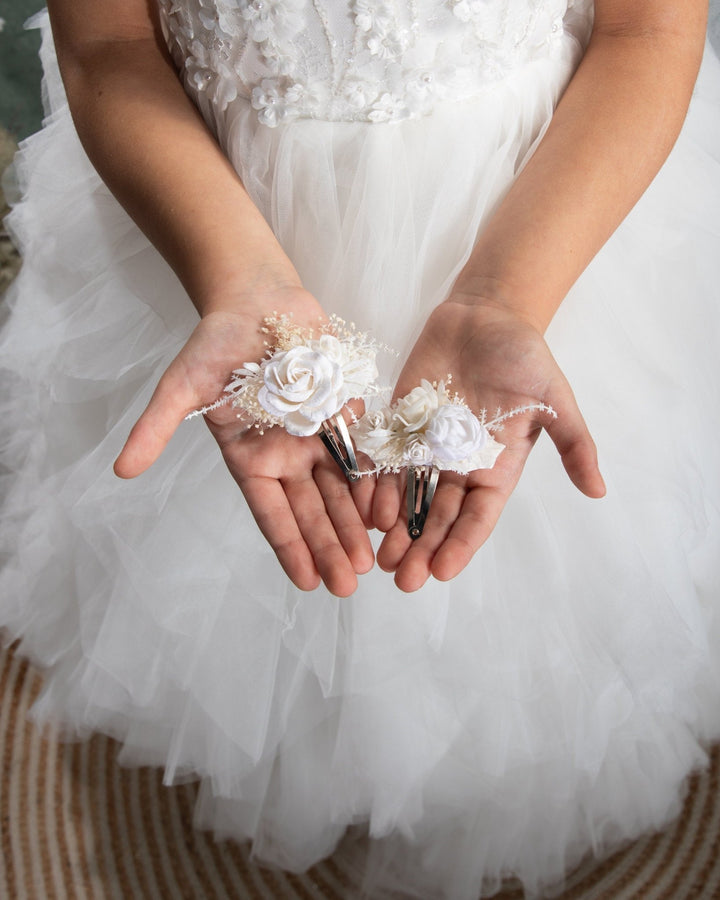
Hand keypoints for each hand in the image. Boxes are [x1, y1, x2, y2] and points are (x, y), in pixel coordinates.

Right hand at [114, 287, 374, 596]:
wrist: (256, 299)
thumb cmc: (215, 343)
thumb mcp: (181, 386)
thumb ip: (157, 427)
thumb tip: (121, 469)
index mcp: (251, 459)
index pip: (272, 513)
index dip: (290, 547)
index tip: (307, 582)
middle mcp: (287, 455)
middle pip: (312, 509)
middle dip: (329, 545)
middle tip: (348, 582)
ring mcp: (318, 437)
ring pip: (341, 489)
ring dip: (355, 523)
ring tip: (370, 558)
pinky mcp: (345, 413)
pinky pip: (364, 451)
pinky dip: (376, 480)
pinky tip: (389, 509)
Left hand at [373, 299, 605, 591]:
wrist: (486, 316)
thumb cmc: (525, 356)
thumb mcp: (555, 399)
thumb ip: (573, 444)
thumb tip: (599, 490)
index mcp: (495, 468)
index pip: (477, 516)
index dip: (460, 543)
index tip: (442, 571)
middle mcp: (459, 466)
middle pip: (438, 516)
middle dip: (421, 547)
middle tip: (403, 579)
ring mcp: (426, 447)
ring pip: (408, 497)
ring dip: (394, 528)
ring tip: (379, 556)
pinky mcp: (399, 425)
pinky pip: (385, 462)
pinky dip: (374, 486)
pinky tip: (362, 510)